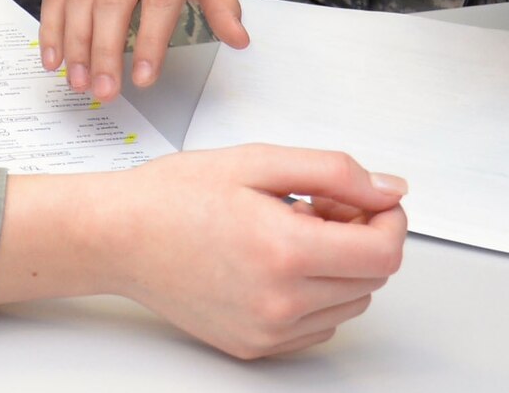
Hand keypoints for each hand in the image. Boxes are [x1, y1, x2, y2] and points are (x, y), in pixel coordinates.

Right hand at [0, 146, 408, 359]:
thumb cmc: (175, 196)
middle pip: (372, 280)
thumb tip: (389, 190)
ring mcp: (268, 331)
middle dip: (362, 237)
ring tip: (294, 232)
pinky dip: (315, 296)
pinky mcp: (255, 346)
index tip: (371, 201)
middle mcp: (281, 301)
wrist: (120, 237)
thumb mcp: (259, 161)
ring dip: (340, 268)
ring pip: (349, 305)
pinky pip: (318, 327)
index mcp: (285, 250)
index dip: (389, 220)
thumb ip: (334, 173)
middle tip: (322, 206)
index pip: (384, 253)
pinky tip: (280, 263)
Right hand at [40, 0, 246, 98]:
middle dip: (105, 52)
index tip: (145, 79)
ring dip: (76, 45)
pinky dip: (52, 26)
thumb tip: (238, 40)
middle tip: (105, 93)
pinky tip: (54, 58)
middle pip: (113, 2)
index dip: (152, 41)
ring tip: (80, 84)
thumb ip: (222, 2)